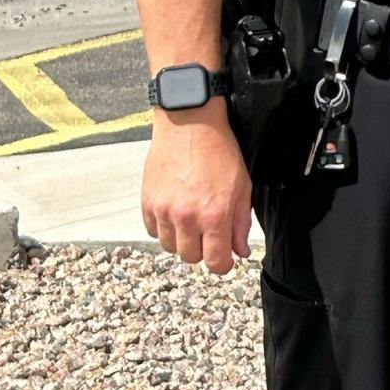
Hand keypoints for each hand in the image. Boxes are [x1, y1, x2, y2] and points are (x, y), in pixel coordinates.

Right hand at [141, 110, 252, 273]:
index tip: (224, 260)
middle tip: (209, 234)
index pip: (215, 262)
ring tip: (191, 220)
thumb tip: (240, 250)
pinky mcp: (147, 202)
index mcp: (215, 214)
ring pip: (171, 247)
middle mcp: (187, 217)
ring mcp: (164, 211)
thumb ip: (241, 223)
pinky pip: (153, 231)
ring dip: (182, 240)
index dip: (222, 265)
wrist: (189, 124)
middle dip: (203, 250)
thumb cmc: (218, 150)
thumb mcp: (242, 186)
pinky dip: (163, 228)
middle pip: (191, 258)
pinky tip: (174, 212)